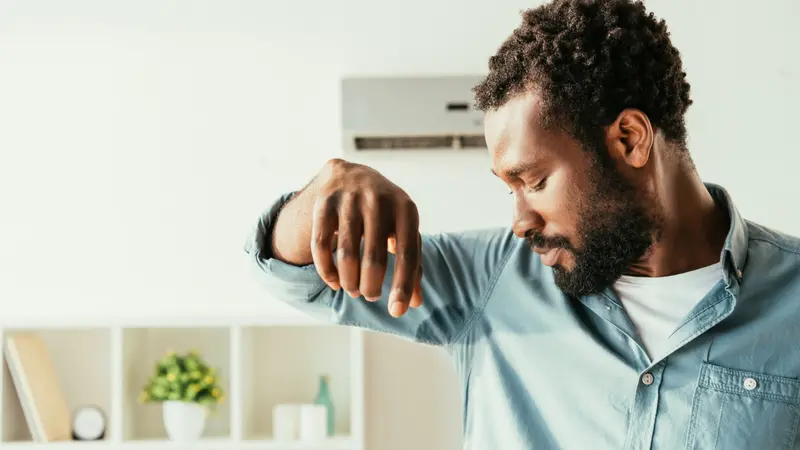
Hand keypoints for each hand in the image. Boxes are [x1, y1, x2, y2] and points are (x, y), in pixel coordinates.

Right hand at [309, 159, 422, 316]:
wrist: (351, 175)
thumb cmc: (384, 213)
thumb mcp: (403, 230)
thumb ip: (411, 264)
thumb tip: (413, 303)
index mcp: (405, 208)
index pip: (407, 255)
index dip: (402, 286)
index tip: (396, 311)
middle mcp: (378, 200)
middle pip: (374, 259)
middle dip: (371, 287)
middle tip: (370, 295)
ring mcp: (349, 199)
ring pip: (346, 255)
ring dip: (349, 282)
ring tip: (354, 290)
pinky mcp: (324, 203)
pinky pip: (321, 246)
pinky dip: (327, 271)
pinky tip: (335, 282)